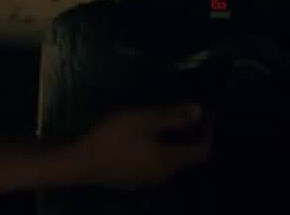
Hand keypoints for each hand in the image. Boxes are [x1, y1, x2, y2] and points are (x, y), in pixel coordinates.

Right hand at [63, 104, 213, 189]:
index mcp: (171, 160)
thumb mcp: (146, 120)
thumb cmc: (115, 138)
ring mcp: (147, 177)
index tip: (206, 112)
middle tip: (185, 111)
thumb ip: (174, 116)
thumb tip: (200, 111)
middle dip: (190, 134)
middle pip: (186, 156)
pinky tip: (144, 134)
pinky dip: (158, 146)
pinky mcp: (132, 176)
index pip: (201, 150)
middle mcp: (163, 173)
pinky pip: (154, 161)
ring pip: (169, 158)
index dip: (208, 132)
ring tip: (164, 119)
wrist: (80, 162)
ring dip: (172, 140)